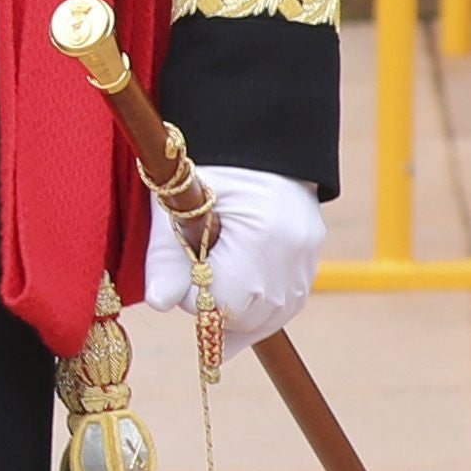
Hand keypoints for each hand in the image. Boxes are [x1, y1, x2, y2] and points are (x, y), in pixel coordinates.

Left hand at [143, 166, 323, 353]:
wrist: (255, 151)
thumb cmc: (206, 176)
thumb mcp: (177, 208)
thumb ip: (165, 259)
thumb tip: (159, 303)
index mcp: (261, 236)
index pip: (221, 301)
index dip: (191, 294)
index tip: (182, 267)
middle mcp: (294, 254)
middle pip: (249, 317)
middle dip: (215, 307)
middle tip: (196, 274)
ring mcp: (308, 262)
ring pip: (270, 319)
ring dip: (238, 316)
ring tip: (214, 289)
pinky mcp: (311, 265)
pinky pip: (287, 307)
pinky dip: (260, 310)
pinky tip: (239, 301)